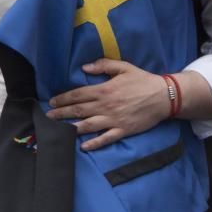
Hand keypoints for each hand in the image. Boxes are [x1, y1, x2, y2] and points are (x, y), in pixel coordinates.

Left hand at [47, 59, 168, 150]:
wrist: (163, 96)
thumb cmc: (142, 80)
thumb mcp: (123, 67)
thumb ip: (103, 65)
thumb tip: (84, 67)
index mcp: (104, 89)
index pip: (79, 94)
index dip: (64, 98)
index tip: (53, 101)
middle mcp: (106, 106)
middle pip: (79, 110)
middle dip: (62, 114)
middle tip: (48, 117)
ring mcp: (114, 120)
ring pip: (88, 125)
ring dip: (72, 128)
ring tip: (59, 130)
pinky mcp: (123, 130)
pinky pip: (106, 138)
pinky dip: (94, 143)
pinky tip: (83, 146)